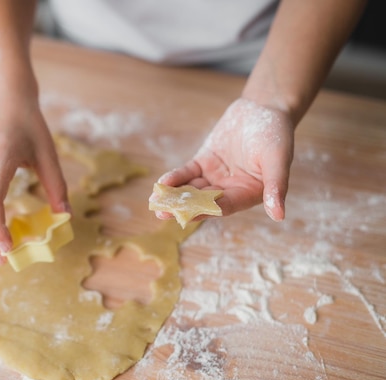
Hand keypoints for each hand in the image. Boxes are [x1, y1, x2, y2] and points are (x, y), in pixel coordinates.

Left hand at [153, 98, 293, 221]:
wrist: (265, 107)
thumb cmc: (277, 134)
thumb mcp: (278, 159)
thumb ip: (276, 186)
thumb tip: (279, 215)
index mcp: (249, 194)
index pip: (225, 207)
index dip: (207, 211)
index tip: (188, 215)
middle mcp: (230, 190)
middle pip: (203, 202)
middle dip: (183, 207)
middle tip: (162, 214)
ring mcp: (215, 176)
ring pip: (192, 189)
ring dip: (174, 196)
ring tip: (155, 203)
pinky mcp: (204, 162)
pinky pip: (187, 173)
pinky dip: (175, 178)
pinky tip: (161, 184)